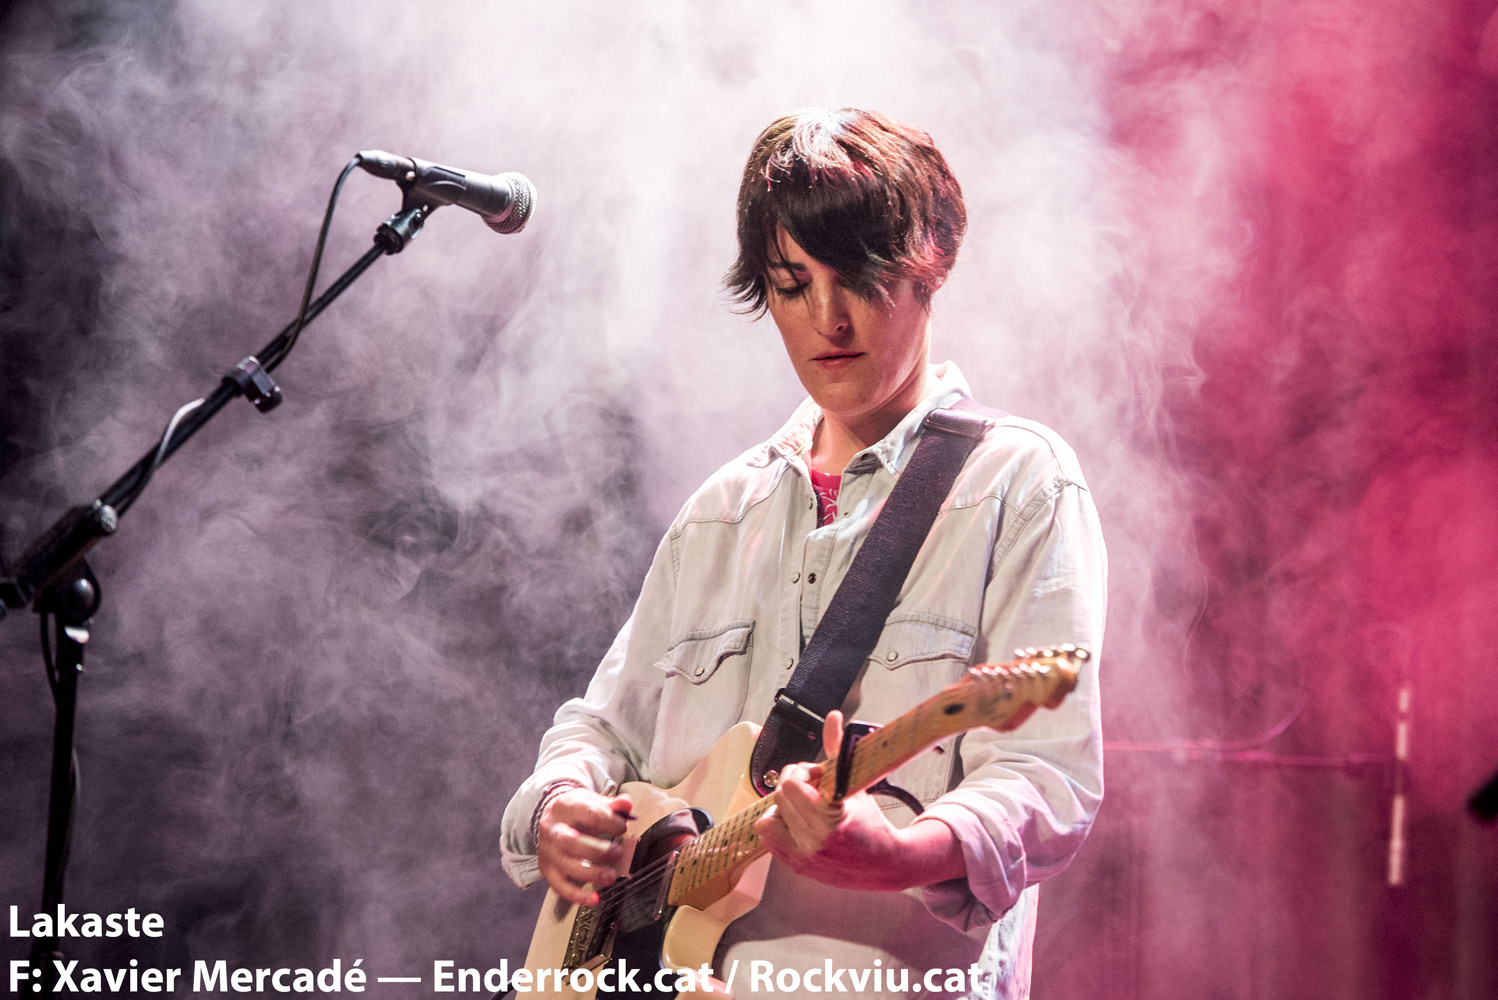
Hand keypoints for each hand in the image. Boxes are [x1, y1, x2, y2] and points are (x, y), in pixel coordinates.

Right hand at [536, 787, 633, 906]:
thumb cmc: (577, 812)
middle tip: (618, 852)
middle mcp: (552, 829)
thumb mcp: (593, 802)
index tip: (623, 827)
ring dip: (591, 873)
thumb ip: (612, 805)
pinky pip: (559, 886)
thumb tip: (627, 804)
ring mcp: (548, 851)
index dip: (608, 821)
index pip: (588, 813)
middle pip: (571, 841)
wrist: (552, 819)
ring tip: (611, 876)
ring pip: (565, 865)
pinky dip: (576, 895)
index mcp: (565, 807)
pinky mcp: (546, 869)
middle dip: (598, 850)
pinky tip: (594, 899)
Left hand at [754, 711, 965, 891]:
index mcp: (831, 820)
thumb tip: (832, 717)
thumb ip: (837, 749)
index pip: (791, 785)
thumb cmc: (871, 824)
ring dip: (783, 808)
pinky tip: (797, 822)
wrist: (884, 864)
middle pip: (780, 797)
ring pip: (768, 818)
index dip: (803, 772)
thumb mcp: (856, 783)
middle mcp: (815, 841)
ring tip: (804, 807)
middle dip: (793, 785)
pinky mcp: (796, 866)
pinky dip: (779, 825)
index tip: (818, 774)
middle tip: (812, 787)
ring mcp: (803, 856)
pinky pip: (767, 837)